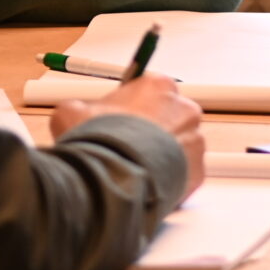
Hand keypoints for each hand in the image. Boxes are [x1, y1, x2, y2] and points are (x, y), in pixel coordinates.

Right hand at [51, 73, 207, 196]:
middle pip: (171, 116)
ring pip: (180, 146)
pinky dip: (169, 178)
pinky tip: (146, 183)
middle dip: (152, 131)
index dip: (134, 107)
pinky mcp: (198, 171)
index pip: (151, 90)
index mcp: (157, 86)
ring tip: (135, 168)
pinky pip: (184, 173)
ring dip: (162, 155)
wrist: (111, 180)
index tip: (123, 120)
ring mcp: (194, 141)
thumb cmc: (97, 143)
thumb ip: (82, 107)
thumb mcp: (71, 113)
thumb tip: (76, 114)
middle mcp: (183, 109)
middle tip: (127, 147)